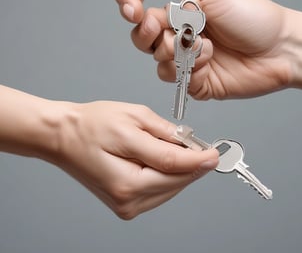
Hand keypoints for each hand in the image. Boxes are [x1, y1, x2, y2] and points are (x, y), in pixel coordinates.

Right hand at [55, 101, 217, 219]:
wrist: (64, 137)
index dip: (199, 160)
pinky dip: (167, 176)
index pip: (175, 169)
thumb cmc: (90, 126)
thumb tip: (190, 145)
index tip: (215, 155)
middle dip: (192, 164)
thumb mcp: (133, 119)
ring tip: (171, 147)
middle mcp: (127, 199)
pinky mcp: (127, 204)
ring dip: (180, 170)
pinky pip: (160, 191)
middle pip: (176, 182)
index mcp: (127, 180)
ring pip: (171, 188)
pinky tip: (161, 160)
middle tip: (199, 146)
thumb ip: (165, 134)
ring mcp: (126, 205)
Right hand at [114, 0, 292, 99]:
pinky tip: (210, 60)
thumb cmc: (252, 16)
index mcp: (179, 10)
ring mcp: (187, 60)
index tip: (133, 8)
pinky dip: (190, 69)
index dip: (127, 2)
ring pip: (157, 61)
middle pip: (141, 37)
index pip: (138, 3)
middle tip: (166, 29)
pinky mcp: (195, 81)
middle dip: (148, 33)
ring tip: (204, 45)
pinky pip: (175, 80)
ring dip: (176, 52)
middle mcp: (179, 34)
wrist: (279, 49)